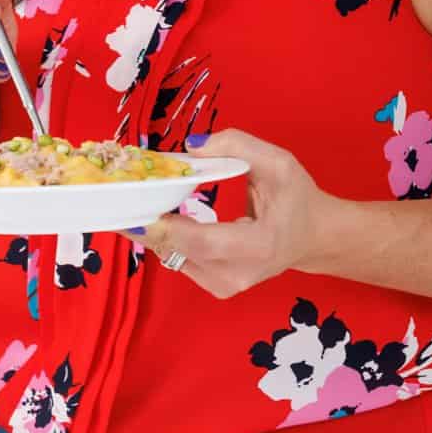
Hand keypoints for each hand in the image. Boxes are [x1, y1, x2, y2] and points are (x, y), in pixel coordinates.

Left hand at [127, 129, 343, 298]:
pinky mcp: (214, 286)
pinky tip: (155, 215)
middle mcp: (238, 274)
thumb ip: (238, 147)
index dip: (168, 226)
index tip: (139, 204)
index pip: (204, 242)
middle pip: (179, 252)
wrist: (313, 238)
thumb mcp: (278, 163)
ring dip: (151, 229)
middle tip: (118, 197)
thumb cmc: (297, 199)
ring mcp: (224, 285)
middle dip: (146, 224)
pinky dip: (164, 237)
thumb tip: (190, 148)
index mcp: (259, 245)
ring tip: (132, 200)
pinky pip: (178, 259)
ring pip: (172, 256)